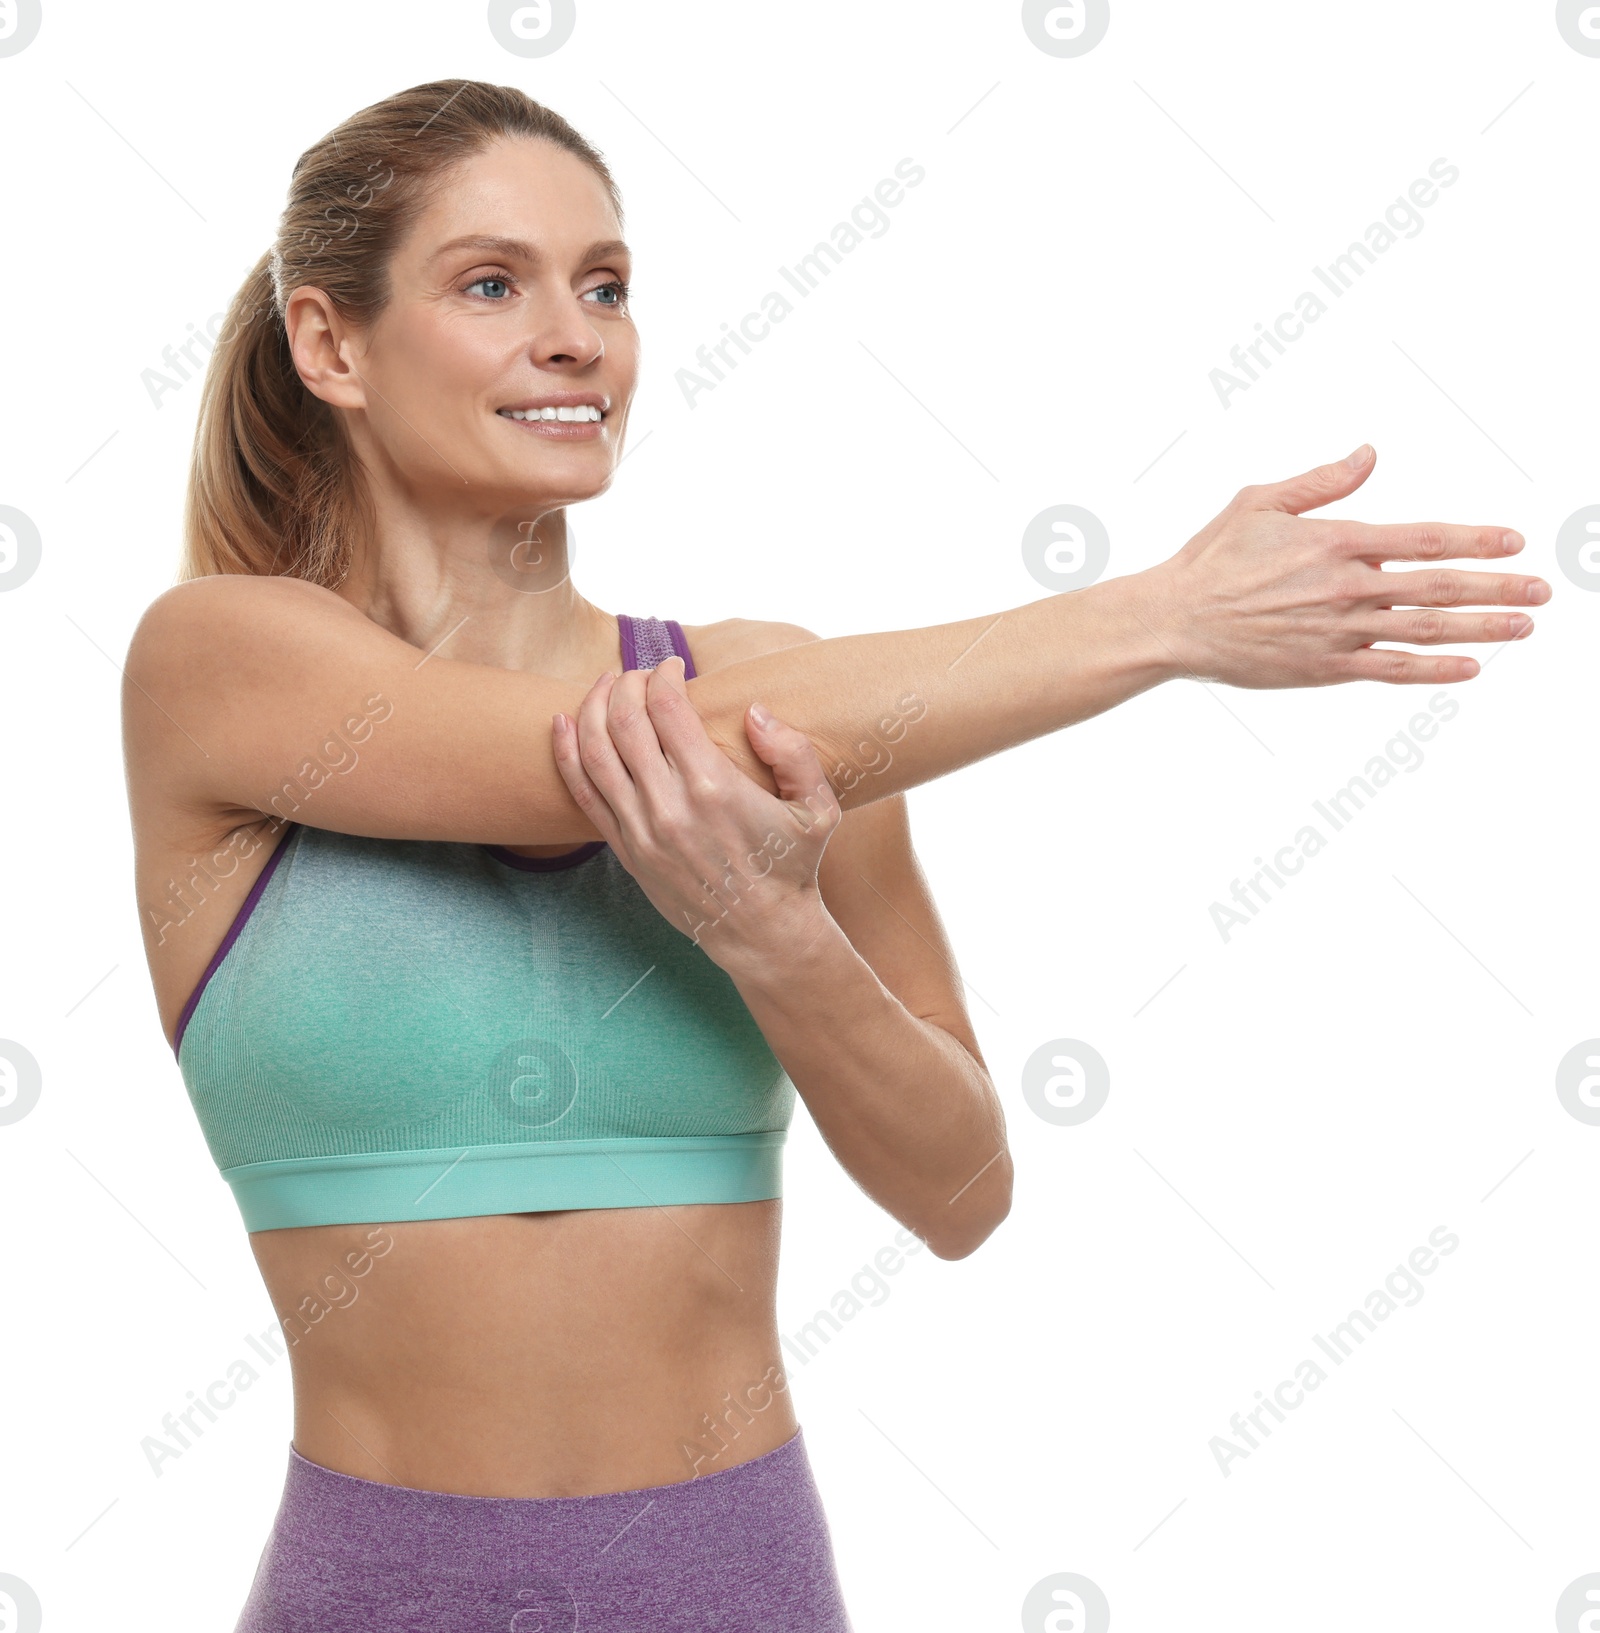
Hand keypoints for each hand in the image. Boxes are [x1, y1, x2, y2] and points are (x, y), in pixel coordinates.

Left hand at [550, 656, 842, 972]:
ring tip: (605, 685)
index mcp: (713, 786)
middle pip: (625, 719)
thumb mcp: (819, 809)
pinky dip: (565, 751)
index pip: (668, 707)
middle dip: (626, 682)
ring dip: (593, 706)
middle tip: (638, 672)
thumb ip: (793, 753)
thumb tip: (754, 711)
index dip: (664, 674)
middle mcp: (669, 806)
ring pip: (595, 750)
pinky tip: (562, 721)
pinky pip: (582, 792)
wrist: (761, 932)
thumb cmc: (791, 865)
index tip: (671, 665)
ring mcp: (640, 830)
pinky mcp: (625, 850)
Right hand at [1135, 444, 1548, 686]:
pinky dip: (1433, 670)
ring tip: (1522, 627)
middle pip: (1439, 587)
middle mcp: (1345, 588)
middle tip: (1540, 590)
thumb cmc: (1211, 560)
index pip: (1424, 539)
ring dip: (1481, 628)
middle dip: (1497, 587)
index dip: (1476, 541)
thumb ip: (1321, 482)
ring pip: (1425, 629)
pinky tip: (1468, 668)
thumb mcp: (1260, 502)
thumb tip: (1369, 455)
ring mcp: (1338, 632)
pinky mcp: (1324, 668)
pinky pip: (1391, 670)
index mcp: (1334, 541)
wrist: (1174, 622)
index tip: (1513, 543)